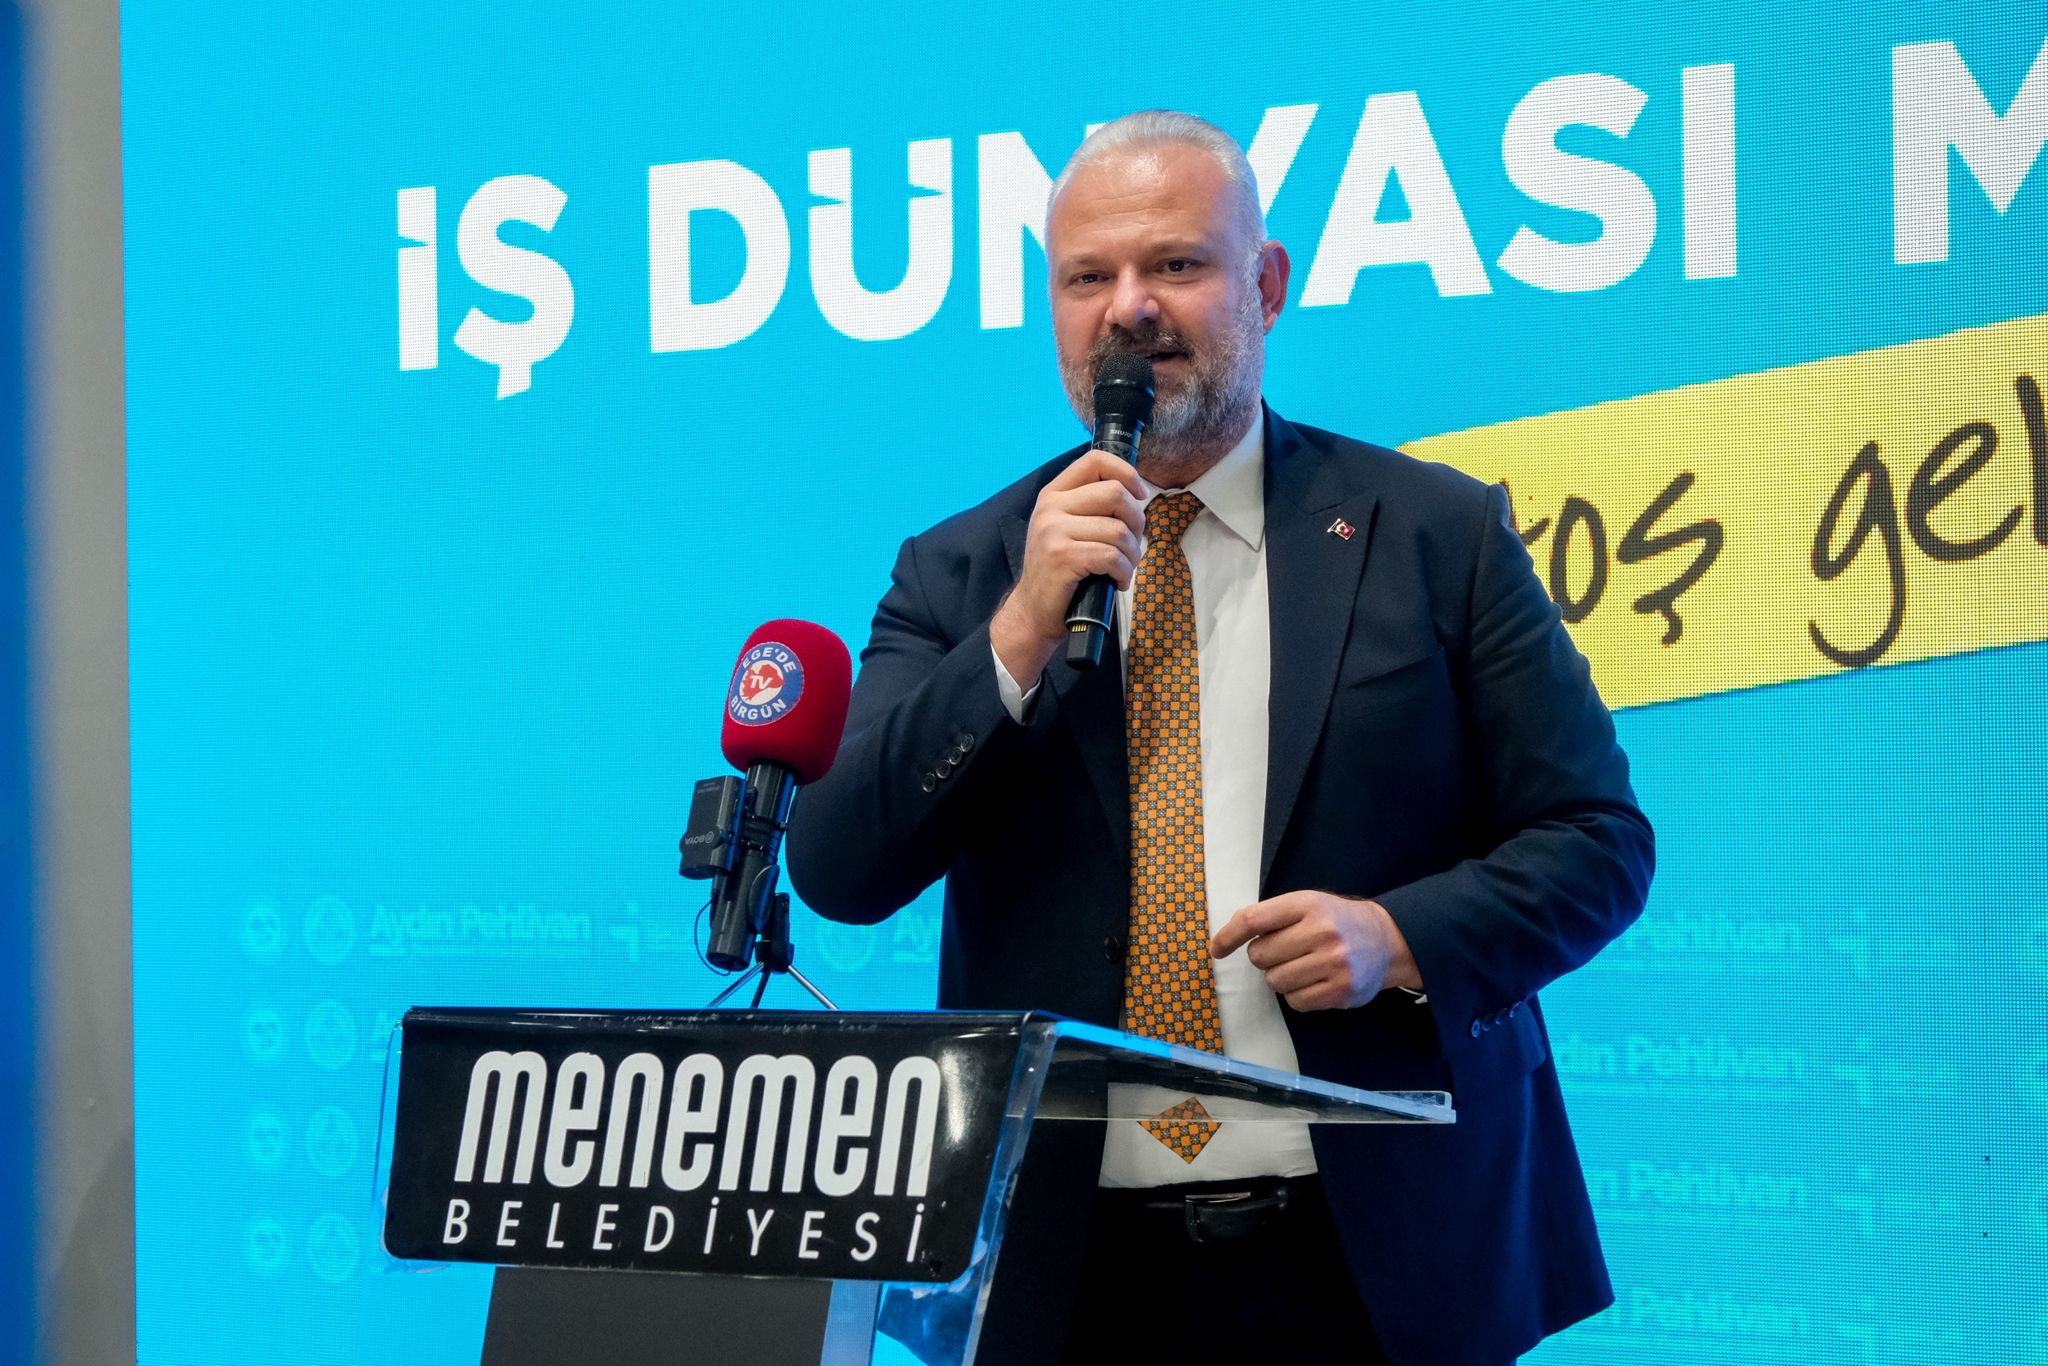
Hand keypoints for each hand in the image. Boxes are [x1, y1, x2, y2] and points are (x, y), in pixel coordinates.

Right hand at [990, 450, 1146, 683]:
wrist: (1032, 612)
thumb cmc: (1059, 572)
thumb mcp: (1066, 528)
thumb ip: (1090, 507)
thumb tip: (1135, 494)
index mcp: (1054, 494)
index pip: (1095, 461)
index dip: (1126, 472)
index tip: (1140, 494)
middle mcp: (1050, 507)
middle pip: (1115, 494)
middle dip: (1137, 522)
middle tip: (1132, 544)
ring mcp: (1053, 531)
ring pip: (1118, 530)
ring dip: (1132, 555)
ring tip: (1123, 569)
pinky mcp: (1062, 557)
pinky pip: (1112, 557)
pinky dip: (1124, 572)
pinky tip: (1117, 582)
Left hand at [1210, 891, 1420, 1010]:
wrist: (1386, 941)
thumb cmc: (1336, 921)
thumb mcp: (1308, 904)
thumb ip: (1272, 916)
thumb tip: (1230, 933)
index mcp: (1307, 904)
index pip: (1253, 920)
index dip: (1228, 936)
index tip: (1217, 949)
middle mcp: (1321, 932)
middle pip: (1260, 955)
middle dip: (1265, 956)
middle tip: (1287, 951)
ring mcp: (1332, 963)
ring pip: (1275, 981)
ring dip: (1280, 977)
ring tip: (1303, 966)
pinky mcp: (1340, 990)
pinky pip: (1295, 1001)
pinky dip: (1297, 994)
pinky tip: (1314, 981)